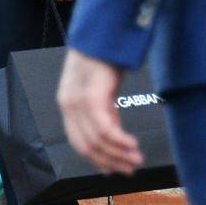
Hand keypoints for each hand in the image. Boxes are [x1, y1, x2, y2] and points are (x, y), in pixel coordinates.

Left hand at [57, 48, 141, 174]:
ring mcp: (77, 101)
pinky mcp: (90, 96)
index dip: (97, 159)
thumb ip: (105, 111)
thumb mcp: (102, 90)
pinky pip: (104, 128)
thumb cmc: (103, 59)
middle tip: (131, 170)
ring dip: (119, 154)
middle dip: (110, 162)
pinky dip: (120, 141)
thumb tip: (115, 133)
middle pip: (87, 146)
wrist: (103, 34)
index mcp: (68, 105)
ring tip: (137, 160)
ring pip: (97, 140)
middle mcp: (68, 105)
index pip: (79, 142)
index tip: (115, 170)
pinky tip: (133, 145)